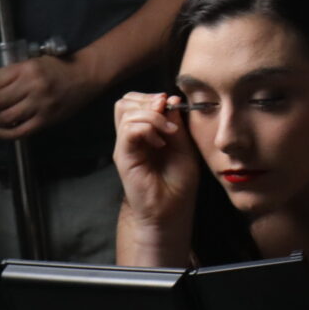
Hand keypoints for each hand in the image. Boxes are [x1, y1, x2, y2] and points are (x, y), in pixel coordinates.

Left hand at [0, 51, 103, 139]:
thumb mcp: (35, 62)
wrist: (85, 77)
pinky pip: (21, 131)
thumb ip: (16, 73)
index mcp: (27, 69)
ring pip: (6, 117)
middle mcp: (32, 86)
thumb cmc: (58, 68)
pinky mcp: (46, 120)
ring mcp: (40, 105)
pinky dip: (6, 134)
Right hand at [112, 90, 199, 225]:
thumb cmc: (178, 183)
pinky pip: (129, 130)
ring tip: (168, 133)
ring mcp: (125, 146)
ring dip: (152, 115)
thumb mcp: (184, 147)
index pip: (136, 100)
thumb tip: (170, 98)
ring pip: (125, 111)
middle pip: (125, 101)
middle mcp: (131, 136)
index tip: (173, 106)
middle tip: (167, 117)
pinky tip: (160, 143)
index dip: (153, 97)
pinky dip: (147, 128)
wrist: (171, 211)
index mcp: (144, 131)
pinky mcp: (124, 157)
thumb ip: (176, 124)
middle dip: (148, 101)